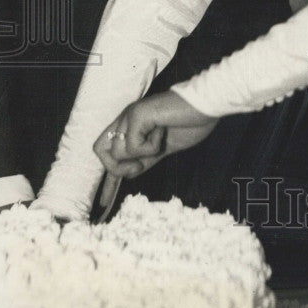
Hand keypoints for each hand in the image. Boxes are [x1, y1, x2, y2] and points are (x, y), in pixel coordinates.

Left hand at [93, 91, 217, 184]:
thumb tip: (129, 174)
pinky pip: (133, 146)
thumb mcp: (163, 148)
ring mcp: (130, 115)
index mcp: (131, 125)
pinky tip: (162, 132)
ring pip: (118, 152)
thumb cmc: (190, 123)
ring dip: (141, 155)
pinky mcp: (138, 114)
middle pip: (101, 152)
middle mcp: (126, 118)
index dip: (107, 179)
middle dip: (119, 167)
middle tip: (142, 164)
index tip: (103, 201)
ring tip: (159, 140)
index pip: (107, 152)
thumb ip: (145, 159)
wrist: (206, 106)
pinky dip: (151, 147)